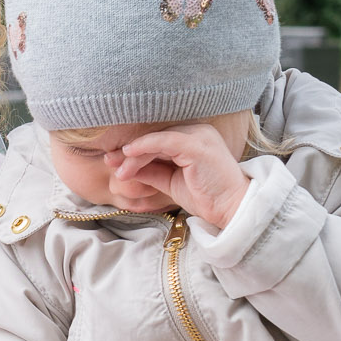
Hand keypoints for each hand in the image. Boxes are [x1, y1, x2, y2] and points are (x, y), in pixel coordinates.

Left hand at [112, 123, 250, 228]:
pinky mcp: (197, 144)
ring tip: (119, 170)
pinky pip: (164, 141)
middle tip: (109, 162)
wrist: (231, 209)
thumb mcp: (170, 182)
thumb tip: (124, 168)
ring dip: (133, 154)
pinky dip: (144, 147)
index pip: (158, 140)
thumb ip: (150, 172)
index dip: (134, 151)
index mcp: (194, 138)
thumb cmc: (206, 197)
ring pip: (156, 139)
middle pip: (155, 137)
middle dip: (129, 151)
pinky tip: (128, 155)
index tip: (113, 161)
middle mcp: (198, 131)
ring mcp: (199, 136)